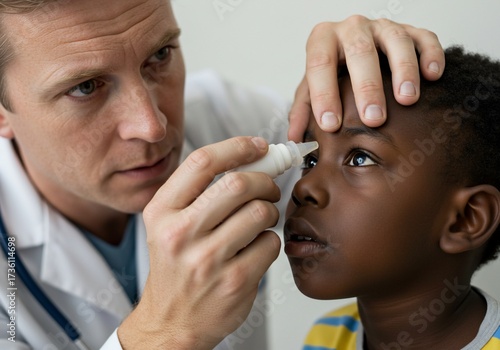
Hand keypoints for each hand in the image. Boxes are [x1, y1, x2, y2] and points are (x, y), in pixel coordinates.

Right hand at [118, 137, 280, 348]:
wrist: (171, 321)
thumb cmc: (175, 268)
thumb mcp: (169, 225)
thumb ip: (199, 191)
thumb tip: (250, 157)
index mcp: (161, 212)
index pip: (202, 162)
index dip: (237, 147)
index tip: (258, 145)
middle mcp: (180, 234)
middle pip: (238, 183)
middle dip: (264, 179)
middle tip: (268, 185)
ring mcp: (208, 260)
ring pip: (261, 212)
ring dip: (270, 211)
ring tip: (261, 220)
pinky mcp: (235, 281)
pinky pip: (270, 243)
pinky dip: (270, 240)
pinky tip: (255, 249)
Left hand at [288, 15, 444, 141]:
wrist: (353, 49)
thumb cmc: (333, 72)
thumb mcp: (312, 88)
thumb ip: (303, 110)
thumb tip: (294, 138)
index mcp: (323, 40)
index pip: (320, 64)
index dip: (324, 94)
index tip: (331, 124)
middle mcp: (352, 29)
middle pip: (359, 52)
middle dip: (367, 86)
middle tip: (373, 118)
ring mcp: (382, 28)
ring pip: (395, 41)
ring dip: (403, 70)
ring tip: (407, 99)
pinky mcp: (409, 30)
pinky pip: (423, 37)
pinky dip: (430, 54)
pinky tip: (432, 75)